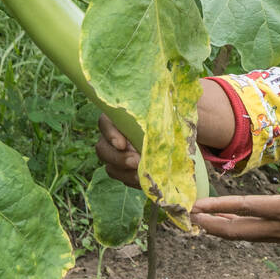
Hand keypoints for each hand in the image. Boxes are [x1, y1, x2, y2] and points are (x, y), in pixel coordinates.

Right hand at [97, 80, 236, 189]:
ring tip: (142, 176)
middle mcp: (113, 136)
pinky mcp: (124, 170)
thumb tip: (172, 96)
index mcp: (119, 118)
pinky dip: (132, 181)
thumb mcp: (168, 110)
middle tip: (136, 162)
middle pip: (102, 149)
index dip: (110, 134)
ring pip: (110, 167)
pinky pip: (122, 178)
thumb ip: (164, 107)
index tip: (122, 144)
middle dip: (118, 158)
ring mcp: (116, 155)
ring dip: (125, 173)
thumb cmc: (170, 118)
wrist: (177, 137)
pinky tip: (145, 182)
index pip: (105, 123)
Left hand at [191, 159, 279, 267]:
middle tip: (188, 218)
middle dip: (213, 225)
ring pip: (249, 236)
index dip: (220, 208)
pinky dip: (243, 232)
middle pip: (241, 231)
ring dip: (225, 230)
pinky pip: (261, 237)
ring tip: (204, 224)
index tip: (196, 207)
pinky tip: (239, 227)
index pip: (248, 209)